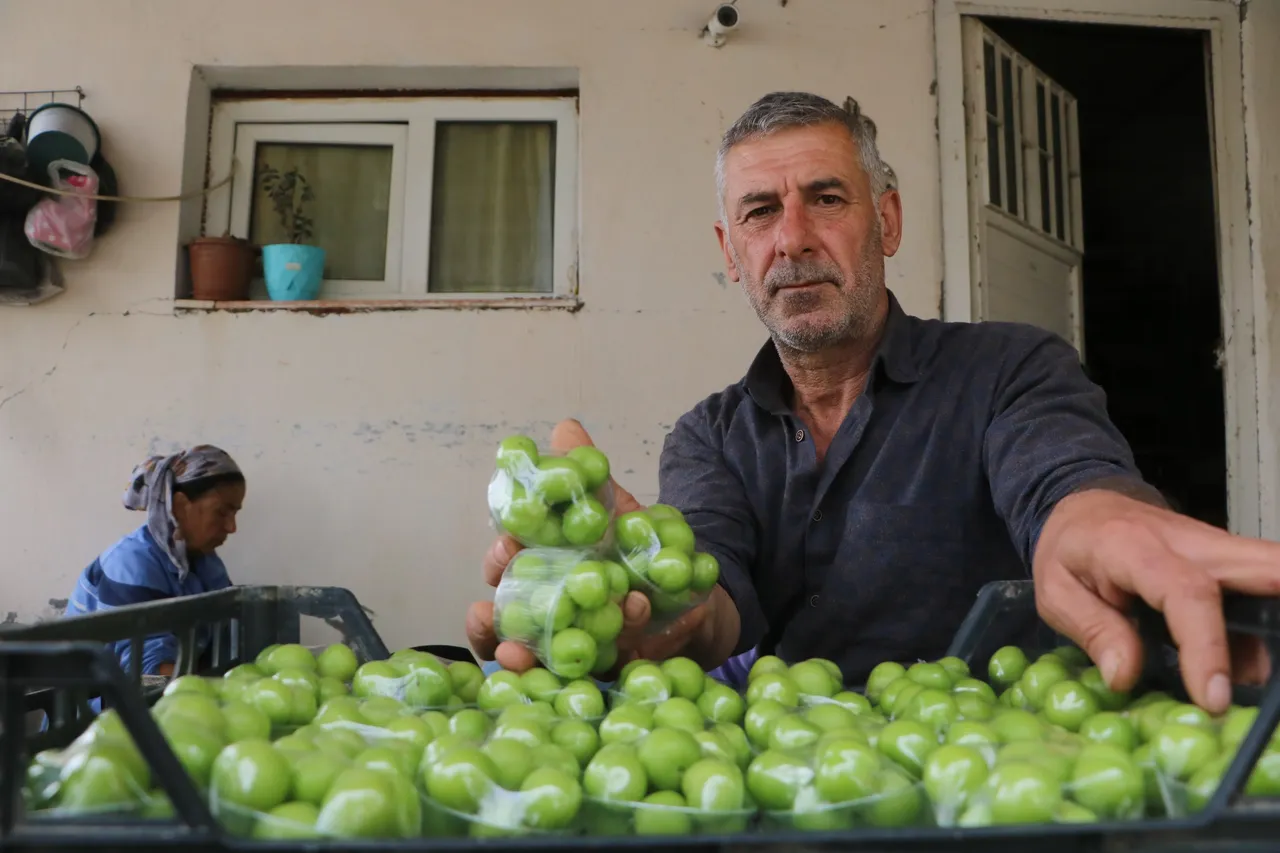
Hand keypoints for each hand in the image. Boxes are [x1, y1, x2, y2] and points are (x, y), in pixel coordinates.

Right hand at [464, 418, 715, 676]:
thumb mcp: (613, 507)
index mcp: (541, 571)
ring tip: (512, 651)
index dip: (499, 560)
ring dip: (521, 655)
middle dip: (493, 619)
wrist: (692, 588)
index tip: (506, 545)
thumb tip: (565, 427)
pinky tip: (616, 630)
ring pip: (535, 658)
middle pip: (506, 623)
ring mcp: (573, 646)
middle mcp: (547, 613)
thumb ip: (585, 475)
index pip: (504, 570)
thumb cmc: (634, 547)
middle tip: (491, 607)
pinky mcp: (606, 669)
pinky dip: (599, 660)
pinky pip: (592, 673)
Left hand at [1033, 487, 1279, 713]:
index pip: (1187, 592)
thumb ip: (1093, 630)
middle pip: (1262, 566)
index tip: (1212, 699)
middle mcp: (1191, 542)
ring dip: (1271, 628)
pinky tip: (1239, 671)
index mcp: (1135, 546)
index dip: (1206, 647)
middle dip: (1276, 612)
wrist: (1085, 508)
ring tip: (1245, 685)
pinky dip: (1261, 632)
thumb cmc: (1070, 550)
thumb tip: (1126, 677)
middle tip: (1268, 679)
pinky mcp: (1228, 564)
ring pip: (1270, 575)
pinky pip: (1260, 594)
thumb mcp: (1057, 592)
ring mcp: (1216, 550)